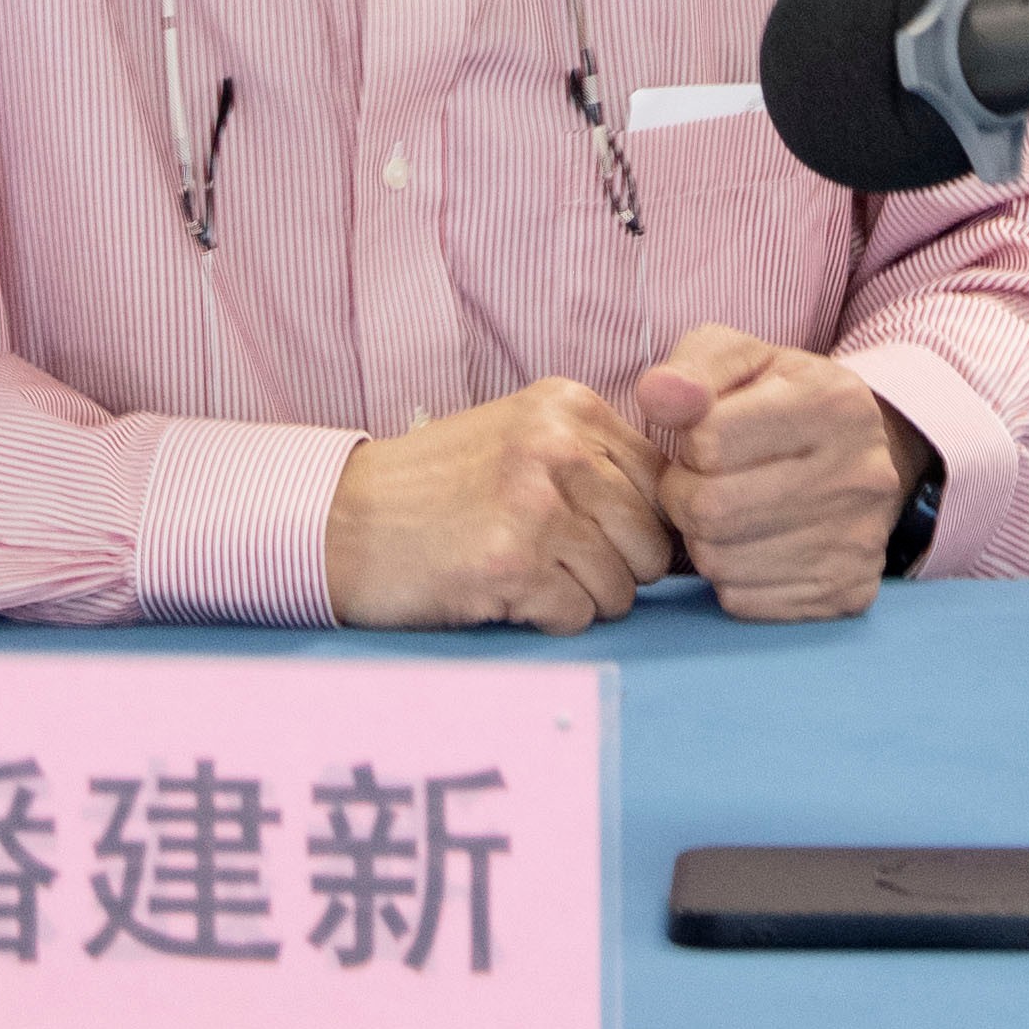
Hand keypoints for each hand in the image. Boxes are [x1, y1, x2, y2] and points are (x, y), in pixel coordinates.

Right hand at [324, 378, 674, 634]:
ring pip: (623, 585)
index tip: (604, 539)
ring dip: (584, 598)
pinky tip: (509, 597)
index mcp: (568, 407)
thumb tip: (685, 516)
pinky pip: (578, 616)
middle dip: (619, 568)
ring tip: (531, 579)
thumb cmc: (436, 489)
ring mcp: (536, 504)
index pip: (663, 480)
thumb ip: (594, 459)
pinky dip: (551, 621)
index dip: (643, 523)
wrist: (343, 521)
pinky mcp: (511, 563)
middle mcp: (559, 447)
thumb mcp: (521, 436)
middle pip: (652, 539)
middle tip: (563, 567)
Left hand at [633, 323, 931, 621]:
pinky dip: (729, 578)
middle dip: (683, 496)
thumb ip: (693, 369)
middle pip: (711, 508)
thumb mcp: (742, 360)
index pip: (710, 439)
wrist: (866, 452)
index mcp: (834, 402)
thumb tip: (657, 396)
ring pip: (721, 562)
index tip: (704, 440)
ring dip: (702, 540)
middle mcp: (861, 473)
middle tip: (698, 483)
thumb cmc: (784, 401)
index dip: (689, 442)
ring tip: (723, 512)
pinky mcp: (849, 591)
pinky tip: (750, 544)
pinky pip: (744, 602)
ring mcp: (860, 539)